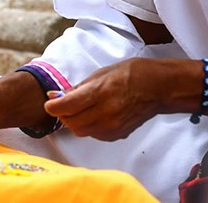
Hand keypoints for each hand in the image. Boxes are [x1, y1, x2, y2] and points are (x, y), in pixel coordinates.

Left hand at [44, 58, 205, 140]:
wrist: (158, 88)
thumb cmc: (130, 74)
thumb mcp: (101, 73)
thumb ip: (77, 88)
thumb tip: (55, 97)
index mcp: (101, 92)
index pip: (67, 106)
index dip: (54, 106)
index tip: (49, 102)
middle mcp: (106, 112)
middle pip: (71, 123)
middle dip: (63, 115)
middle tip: (63, 105)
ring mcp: (113, 126)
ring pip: (81, 131)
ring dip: (74, 121)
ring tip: (79, 108)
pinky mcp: (118, 135)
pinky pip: (94, 134)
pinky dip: (88, 127)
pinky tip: (93, 115)